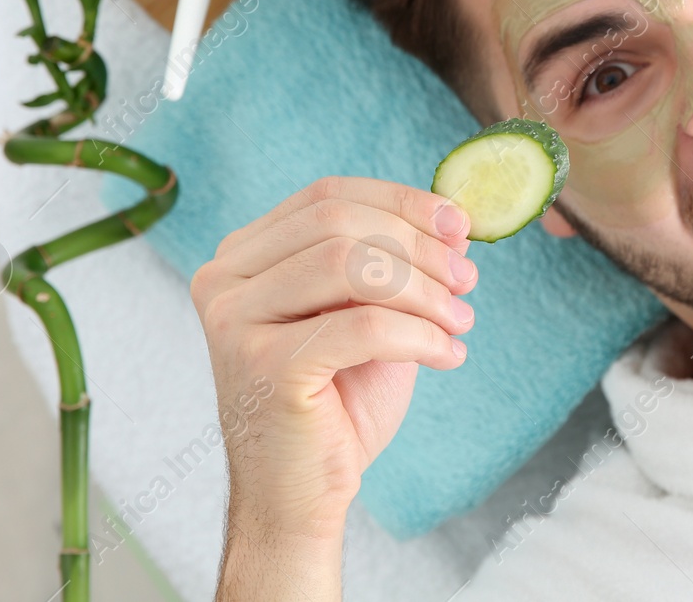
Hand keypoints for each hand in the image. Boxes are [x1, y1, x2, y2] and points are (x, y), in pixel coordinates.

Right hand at [190, 178, 475, 597]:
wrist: (299, 497)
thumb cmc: (335, 406)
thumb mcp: (372, 317)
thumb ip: (400, 264)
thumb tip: (454, 222)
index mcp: (243, 257)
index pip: (326, 195)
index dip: (400, 201)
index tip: (459, 225)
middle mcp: (225, 280)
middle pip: (338, 221)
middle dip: (418, 245)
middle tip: (467, 279)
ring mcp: (236, 322)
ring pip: (352, 265)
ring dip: (424, 290)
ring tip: (460, 320)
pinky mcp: (265, 366)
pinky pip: (364, 326)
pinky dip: (420, 334)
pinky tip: (449, 356)